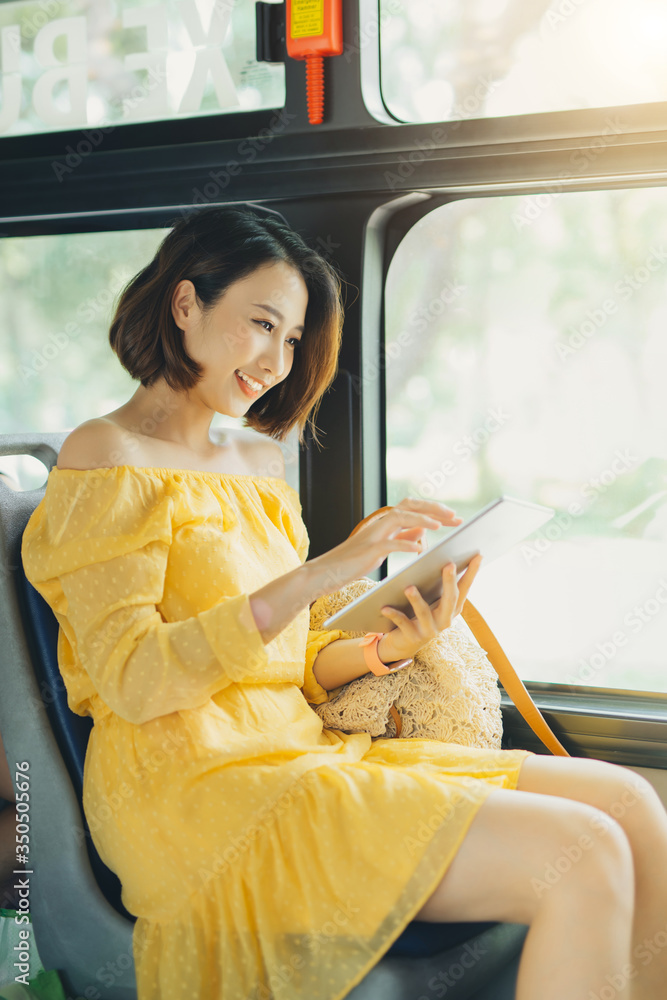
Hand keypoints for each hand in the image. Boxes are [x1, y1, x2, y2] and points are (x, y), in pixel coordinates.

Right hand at [310, 499, 462, 594]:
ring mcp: (373, 534)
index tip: (454, 516)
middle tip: (456, 517)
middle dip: (435, 509)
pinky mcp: (369, 550)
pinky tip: (419, 549)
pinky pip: (390, 543)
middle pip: (410, 505)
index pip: (413, 507)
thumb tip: (424, 529)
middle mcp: (380, 523)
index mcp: (385, 523)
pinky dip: (405, 544)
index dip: (434, 508)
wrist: (327, 572)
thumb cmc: (354, 561)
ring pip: (400, 517)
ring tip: (441, 526)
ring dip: (422, 519)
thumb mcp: (383, 547)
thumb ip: (402, 536)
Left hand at [377, 554, 482, 663]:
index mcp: (452, 607)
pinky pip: (403, 624)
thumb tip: (432, 547)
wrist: (404, 642)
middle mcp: (445, 620)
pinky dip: (394, 615)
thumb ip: (434, 576)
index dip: (472, 573)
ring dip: (417, 600)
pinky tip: (385, 607)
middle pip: (450, 599)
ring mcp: (430, 630)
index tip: (478, 555)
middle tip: (448, 564)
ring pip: (424, 613)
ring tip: (408, 587)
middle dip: (449, 582)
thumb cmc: (419, 612)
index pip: (465, 588)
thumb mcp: (430, 596)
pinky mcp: (413, 637)